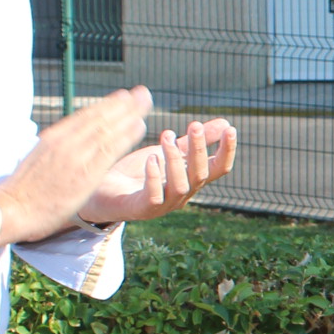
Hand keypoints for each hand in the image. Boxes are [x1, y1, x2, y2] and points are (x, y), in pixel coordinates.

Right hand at [0, 87, 153, 244]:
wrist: (11, 210)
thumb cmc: (21, 191)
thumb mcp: (36, 160)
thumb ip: (53, 151)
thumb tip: (60, 145)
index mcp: (52, 138)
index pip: (85, 117)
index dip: (107, 105)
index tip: (123, 96)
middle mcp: (65, 142)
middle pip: (100, 118)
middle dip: (124, 104)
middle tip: (143, 92)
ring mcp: (75, 157)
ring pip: (107, 129)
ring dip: (130, 113)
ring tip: (146, 101)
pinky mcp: (85, 174)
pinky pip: (110, 150)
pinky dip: (126, 135)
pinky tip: (140, 126)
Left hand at [78, 117, 238, 224]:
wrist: (102, 191)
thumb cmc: (137, 171)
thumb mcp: (168, 151)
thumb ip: (193, 141)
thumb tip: (225, 123)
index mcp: (191, 180)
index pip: (218, 169)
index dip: (227, 151)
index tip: (231, 129)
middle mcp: (183, 194)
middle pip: (200, 175)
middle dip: (199, 149)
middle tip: (194, 124)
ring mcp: (164, 204)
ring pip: (180, 185)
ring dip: (175, 159)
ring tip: (166, 135)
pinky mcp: (143, 209)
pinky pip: (155, 197)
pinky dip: (155, 177)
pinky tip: (151, 158)